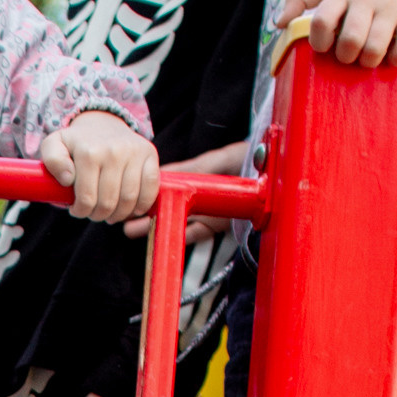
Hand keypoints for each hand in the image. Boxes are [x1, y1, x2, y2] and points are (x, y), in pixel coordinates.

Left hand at [39, 113, 156, 226]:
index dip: (81, 211)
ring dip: (119, 214)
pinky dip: (142, 204)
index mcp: (89, 153)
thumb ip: (52, 160)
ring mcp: (134, 152)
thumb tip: (67, 179)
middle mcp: (114, 151)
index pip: (87, 199)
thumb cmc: (77, 143)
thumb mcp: (54, 145)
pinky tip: (131, 209)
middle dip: (98, 215)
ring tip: (110, 213)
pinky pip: (151, 188)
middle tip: (94, 212)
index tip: (78, 210)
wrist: (102, 124)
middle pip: (108, 202)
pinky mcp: (150, 154)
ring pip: (129, 199)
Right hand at [125, 139, 247, 241]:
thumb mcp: (220, 159)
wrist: (275, 177)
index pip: (167, 182)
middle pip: (167, 204)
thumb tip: (163, 173)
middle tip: (121, 218)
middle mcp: (200, 193)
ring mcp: (209, 209)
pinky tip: (163, 237)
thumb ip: (194, 168)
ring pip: (177, 220)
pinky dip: (181, 235)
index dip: (148, 190)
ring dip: (155, 225)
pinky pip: (197, 232)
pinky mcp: (220, 224)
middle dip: (144, 211)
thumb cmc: (250, 159)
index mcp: (198, 174)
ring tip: (130, 230)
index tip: (129, 193)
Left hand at [283, 0, 396, 70]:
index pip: (321, 20)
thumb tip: (278, 24)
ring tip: (368, 57)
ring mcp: (392, 8)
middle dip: (346, 56)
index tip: (324, 46)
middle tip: (349, 54)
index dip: (319, 41)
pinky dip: (396, 60)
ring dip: (369, 62)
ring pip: (374, 49)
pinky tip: (391, 55)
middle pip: (350, 40)